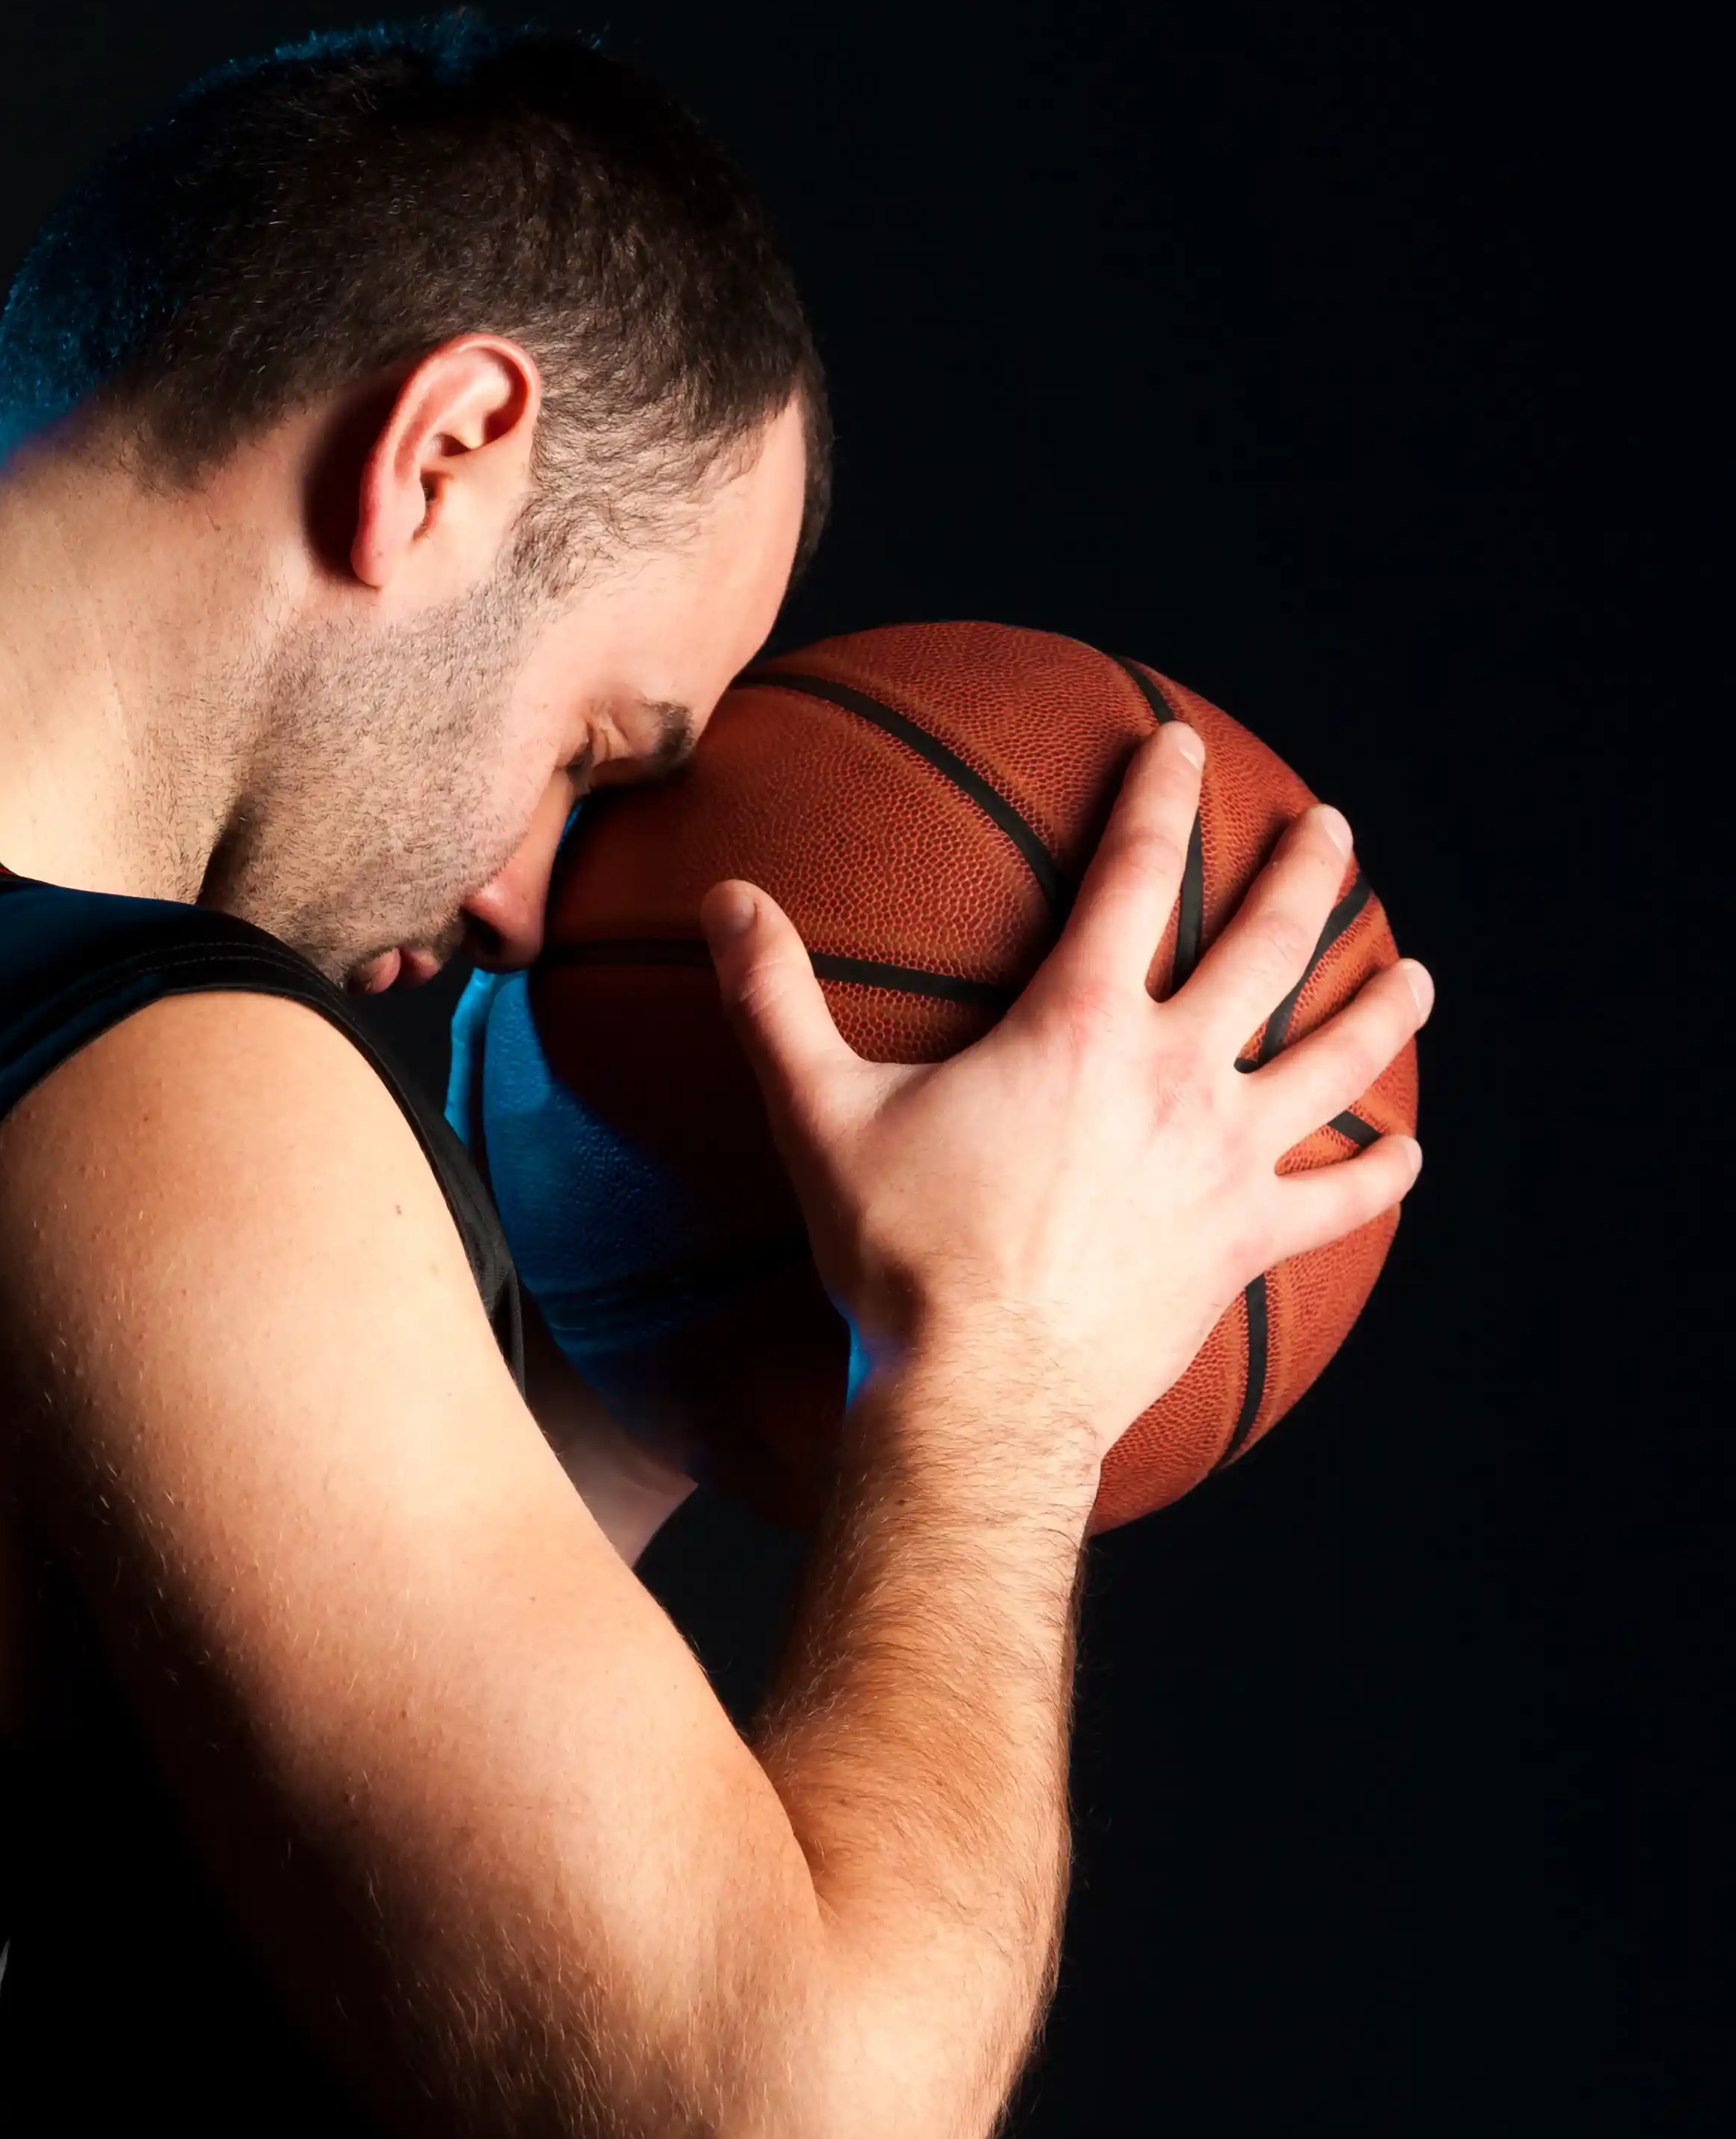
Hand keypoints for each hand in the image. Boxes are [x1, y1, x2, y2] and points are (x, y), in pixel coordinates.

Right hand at [700, 721, 1428, 1472]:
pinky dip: (1377, 1177)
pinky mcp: (1243, 1243)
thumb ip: (775, 1000)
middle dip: (1308, 873)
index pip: (1132, 871)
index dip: (1156, 793)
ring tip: (1413, 973)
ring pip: (1335, 1061)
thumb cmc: (899, 1259)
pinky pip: (1336, 1201)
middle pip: (1270, 943)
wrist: (979, 1395)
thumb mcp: (820, 1116)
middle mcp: (1175, 1074)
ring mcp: (1223, 1160)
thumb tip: (726, 900)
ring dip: (1381, 1007)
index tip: (1178, 743)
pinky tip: (1406, 1155)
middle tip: (1332, 831)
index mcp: (1080, 1024)